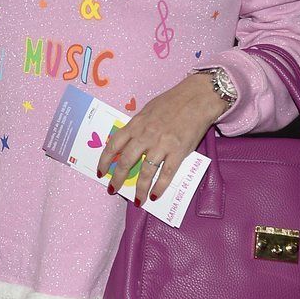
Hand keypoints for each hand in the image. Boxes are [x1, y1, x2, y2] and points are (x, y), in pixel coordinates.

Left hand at [97, 74, 226, 202]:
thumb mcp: (147, 111)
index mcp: (136, 124)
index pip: (114, 145)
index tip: (101, 171)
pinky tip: (154, 195)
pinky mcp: (178, 152)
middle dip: (118, 178)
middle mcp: (146, 136)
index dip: (105, 160)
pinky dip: (159, 187)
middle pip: (126, 161)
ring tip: (137, 200)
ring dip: (140, 189)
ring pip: (146, 171)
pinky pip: (166, 174)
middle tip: (113, 189)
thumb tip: (127, 143)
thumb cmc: (173, 101)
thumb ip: (137, 127)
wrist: (198, 98)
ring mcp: (162, 145)